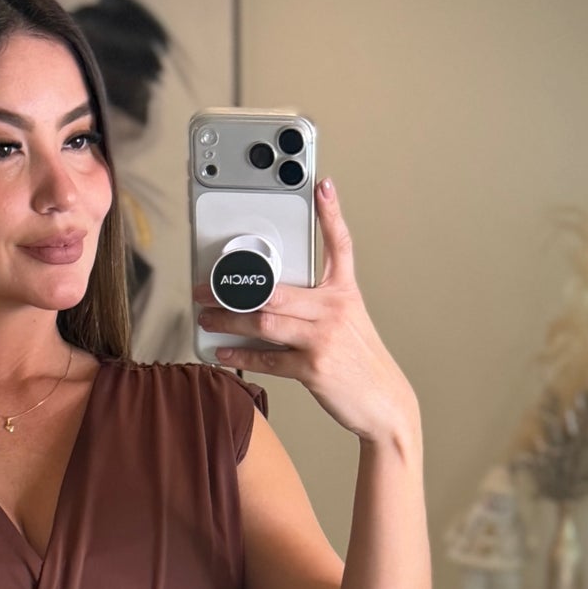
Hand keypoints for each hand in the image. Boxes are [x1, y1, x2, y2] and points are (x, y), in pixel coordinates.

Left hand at [199, 175, 419, 453]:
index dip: (331, 214)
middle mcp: (335, 309)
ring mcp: (324, 338)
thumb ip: (318, 305)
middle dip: (233, 288)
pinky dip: (241, 356)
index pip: (340, 245)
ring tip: (206, 318)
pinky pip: (268, 358)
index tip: (321, 187)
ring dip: (228, 320)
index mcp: (345, 293)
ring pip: (265, 321)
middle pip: (275, 289)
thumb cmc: (360, 362)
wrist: (383, 402)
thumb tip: (271, 300)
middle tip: (205, 287)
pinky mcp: (314, 369)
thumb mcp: (350, 322)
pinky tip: (223, 352)